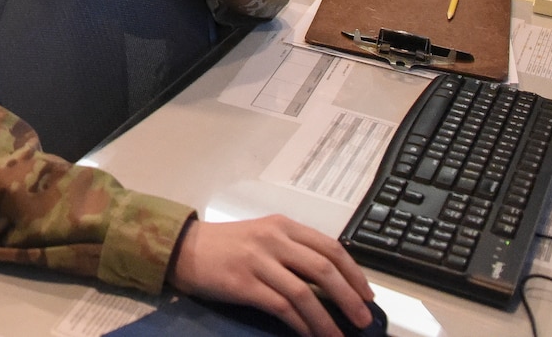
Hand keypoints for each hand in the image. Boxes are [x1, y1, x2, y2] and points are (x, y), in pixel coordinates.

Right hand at [170, 216, 374, 336]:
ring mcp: (257, 261)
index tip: (367, 295)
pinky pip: (281, 307)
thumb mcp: (264, 237)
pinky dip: (301, 324)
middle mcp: (273, 240)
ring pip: (304, 292)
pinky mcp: (243, 284)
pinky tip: (310, 335)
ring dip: (327, 319)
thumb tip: (331, 284)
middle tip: (362, 320)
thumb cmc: (227, 246)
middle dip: (349, 298)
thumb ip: (294, 251)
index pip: (330, 247)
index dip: (354, 273)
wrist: (184, 249)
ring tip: (339, 336)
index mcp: (283, 225)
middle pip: (323, 269)